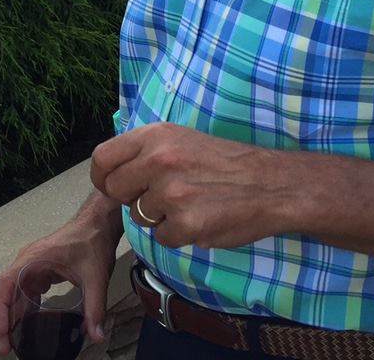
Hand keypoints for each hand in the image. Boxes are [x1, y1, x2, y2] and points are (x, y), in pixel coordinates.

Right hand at [0, 200, 120, 353]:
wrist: (97, 224)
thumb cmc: (91, 244)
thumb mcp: (95, 278)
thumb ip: (94, 308)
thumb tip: (96, 337)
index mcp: (32, 260)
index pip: (6, 285)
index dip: (1, 310)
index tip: (3, 332)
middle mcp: (26, 263)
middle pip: (6, 292)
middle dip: (3, 320)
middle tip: (6, 347)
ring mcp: (32, 266)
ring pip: (14, 294)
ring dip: (12, 316)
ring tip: (13, 341)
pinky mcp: (40, 270)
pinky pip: (25, 292)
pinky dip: (23, 309)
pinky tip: (27, 325)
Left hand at [89, 122, 286, 249]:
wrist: (271, 184)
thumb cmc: (223, 162)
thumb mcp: (180, 139)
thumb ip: (144, 151)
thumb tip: (110, 169)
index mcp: (154, 136)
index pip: (102, 158)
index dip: (102, 177)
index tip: (110, 185)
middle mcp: (158, 161)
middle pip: (115, 190)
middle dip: (131, 198)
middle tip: (157, 197)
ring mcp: (172, 193)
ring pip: (139, 216)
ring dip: (159, 217)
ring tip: (188, 203)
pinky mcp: (186, 224)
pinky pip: (162, 237)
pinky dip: (178, 234)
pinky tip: (200, 219)